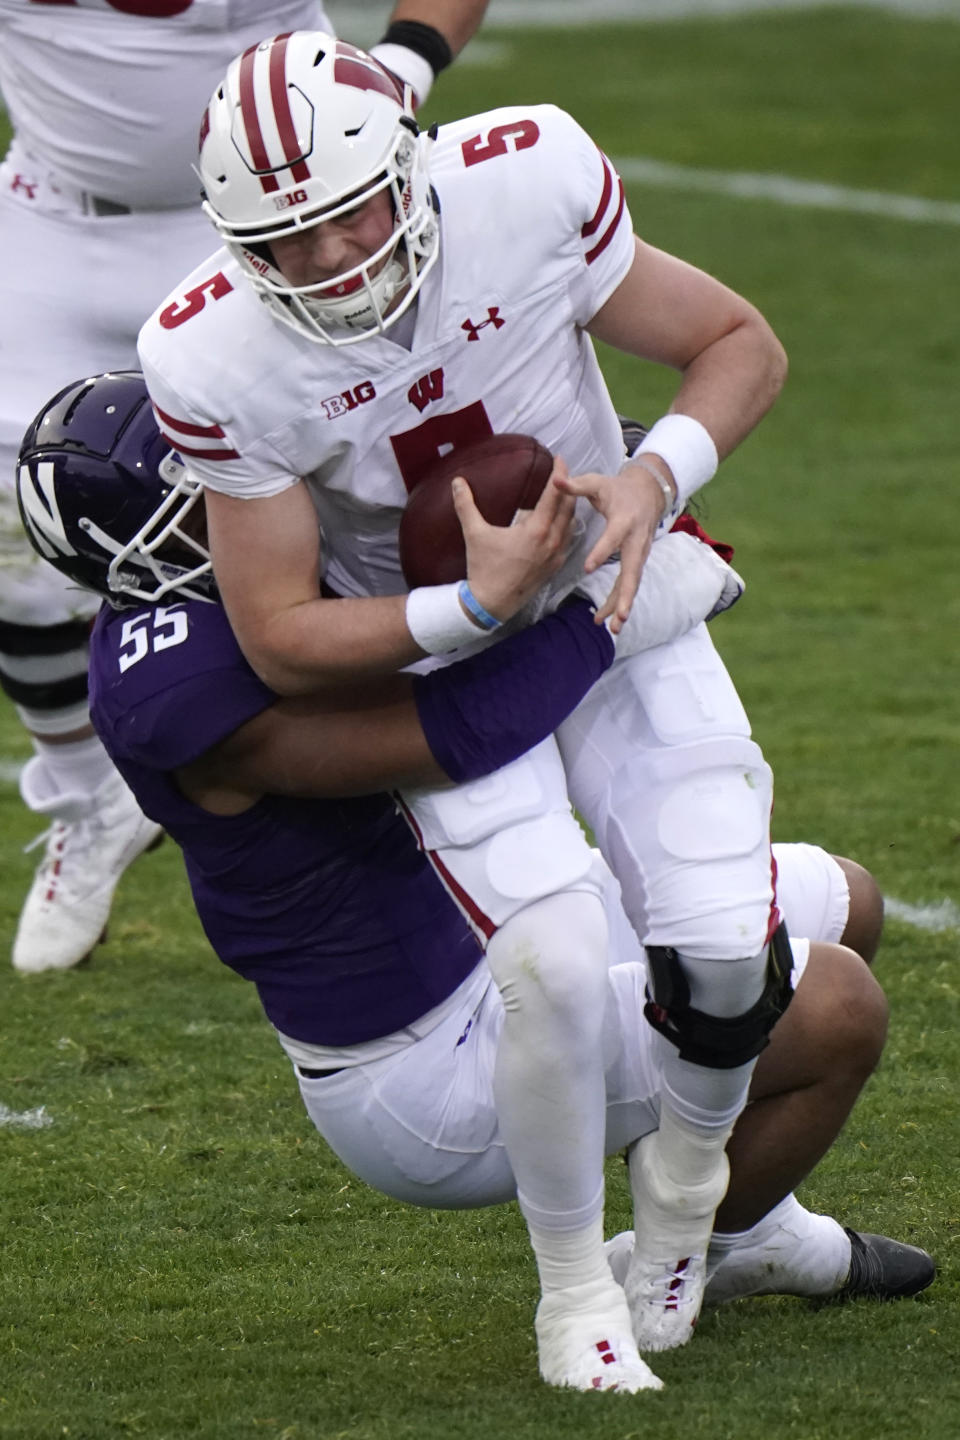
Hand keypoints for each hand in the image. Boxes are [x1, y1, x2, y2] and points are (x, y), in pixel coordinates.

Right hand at [456, 457, 577, 622]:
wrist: (492, 604)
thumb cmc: (484, 569)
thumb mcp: (474, 535)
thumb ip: (466, 505)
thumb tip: (457, 482)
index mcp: (536, 530)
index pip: (553, 495)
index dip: (558, 475)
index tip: (560, 459)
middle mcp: (551, 541)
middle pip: (568, 507)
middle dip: (567, 488)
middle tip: (563, 473)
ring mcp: (556, 555)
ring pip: (571, 524)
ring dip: (568, 507)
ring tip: (563, 494)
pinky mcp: (554, 567)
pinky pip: (567, 540)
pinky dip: (566, 527)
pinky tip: (560, 522)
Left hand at [553, 460, 668, 631]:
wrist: (649, 492)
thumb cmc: (618, 488)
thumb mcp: (598, 483)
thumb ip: (576, 485)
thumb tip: (556, 479)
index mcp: (625, 521)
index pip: (613, 538)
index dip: (602, 551)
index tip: (588, 567)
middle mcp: (636, 541)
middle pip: (633, 571)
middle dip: (625, 595)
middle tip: (618, 616)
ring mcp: (640, 554)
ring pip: (632, 583)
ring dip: (622, 605)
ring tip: (613, 628)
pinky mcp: (638, 562)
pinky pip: (629, 584)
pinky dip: (621, 602)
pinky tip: (609, 620)